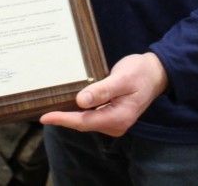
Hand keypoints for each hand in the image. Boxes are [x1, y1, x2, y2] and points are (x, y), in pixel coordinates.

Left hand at [39, 52, 167, 136]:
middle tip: (41, 111)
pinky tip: (68, 103)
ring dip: (70, 115)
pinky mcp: (112, 115)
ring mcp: (114, 121)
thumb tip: (81, 101)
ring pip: (86, 120)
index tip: (45, 117)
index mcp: (119, 117)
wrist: (156, 73)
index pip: (84, 122)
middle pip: (83, 124)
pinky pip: (91, 116)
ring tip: (50, 107)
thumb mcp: (122, 78)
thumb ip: (103, 90)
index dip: (64, 120)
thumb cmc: (140, 73)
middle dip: (63, 118)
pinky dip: (79, 111)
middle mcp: (116, 124)